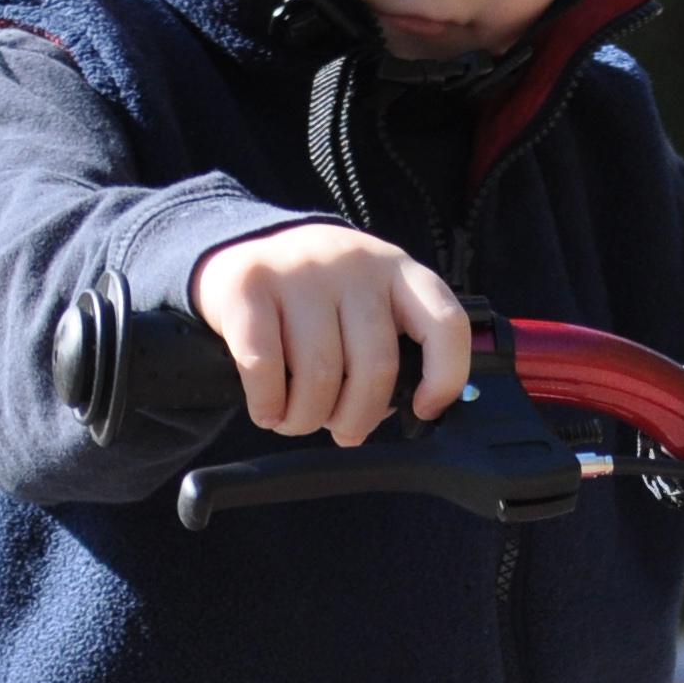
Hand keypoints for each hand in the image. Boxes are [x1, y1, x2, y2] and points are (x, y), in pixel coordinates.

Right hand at [190, 223, 470, 446]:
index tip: (424, 408)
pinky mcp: (248, 283)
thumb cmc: (313, 297)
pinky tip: (268, 411)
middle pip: (375, 365)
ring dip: (307, 418)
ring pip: (320, 373)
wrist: (238, 251)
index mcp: (397, 271)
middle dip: (358, 417)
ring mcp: (300, 270)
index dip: (445, 377)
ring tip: (297, 421)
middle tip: (342, 431)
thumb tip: (401, 407)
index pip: (445, 324)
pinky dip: (268, 404)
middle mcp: (354, 264)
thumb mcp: (364, 302)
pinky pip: (264, 365)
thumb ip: (387, 343)